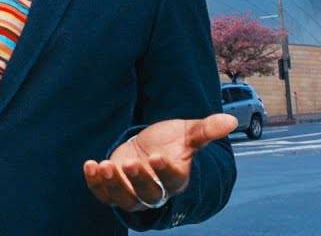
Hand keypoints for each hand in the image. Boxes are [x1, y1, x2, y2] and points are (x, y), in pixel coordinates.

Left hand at [83, 113, 236, 211]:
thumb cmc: (170, 142)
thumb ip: (205, 129)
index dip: (166, 171)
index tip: (158, 156)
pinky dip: (95, 184)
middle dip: (139, 180)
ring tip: (103, 165)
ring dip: (114, 185)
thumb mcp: (186, 132)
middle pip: (150, 194)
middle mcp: (156, 190)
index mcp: (176, 177)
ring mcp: (134, 193)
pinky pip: (105, 196)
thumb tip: (230, 120)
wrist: (147, 148)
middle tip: (128, 162)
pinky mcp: (114, 190)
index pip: (173, 180)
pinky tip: (90, 165)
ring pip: (126, 200)